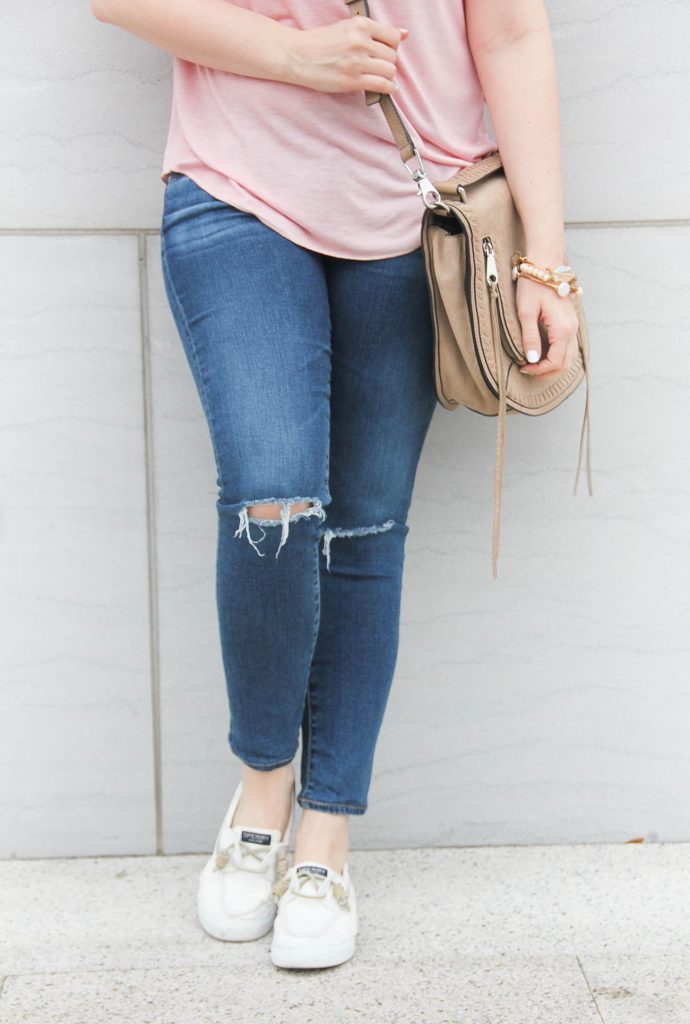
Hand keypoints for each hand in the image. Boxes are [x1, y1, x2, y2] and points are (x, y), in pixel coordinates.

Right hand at [282, 17, 406, 94]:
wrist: (297, 55)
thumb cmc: (321, 42)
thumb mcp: (348, 27)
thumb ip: (375, 31)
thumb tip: (405, 34)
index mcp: (360, 25)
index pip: (393, 37)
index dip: (391, 46)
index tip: (383, 52)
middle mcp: (360, 41)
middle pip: (392, 56)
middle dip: (387, 62)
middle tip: (376, 66)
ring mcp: (356, 62)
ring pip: (390, 71)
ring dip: (387, 76)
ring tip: (377, 76)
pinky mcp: (352, 80)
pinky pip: (382, 85)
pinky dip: (388, 89)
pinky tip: (385, 88)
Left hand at [516, 275, 579, 376]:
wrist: (545, 265)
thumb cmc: (533, 286)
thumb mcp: (526, 312)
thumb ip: (530, 337)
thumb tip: (532, 359)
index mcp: (562, 329)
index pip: (554, 362)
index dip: (538, 370)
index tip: (523, 367)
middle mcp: (572, 329)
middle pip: (565, 364)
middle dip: (547, 371)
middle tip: (528, 369)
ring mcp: (573, 326)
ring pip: (569, 357)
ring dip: (553, 365)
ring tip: (535, 364)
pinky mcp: (570, 322)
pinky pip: (569, 347)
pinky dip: (558, 356)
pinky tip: (543, 353)